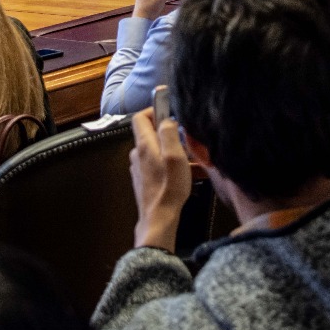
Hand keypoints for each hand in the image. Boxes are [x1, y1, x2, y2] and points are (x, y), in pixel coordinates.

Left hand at [130, 107, 191, 250]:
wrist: (159, 219)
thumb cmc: (169, 188)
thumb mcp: (174, 156)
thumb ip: (169, 133)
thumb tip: (166, 120)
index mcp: (144, 145)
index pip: (140, 117)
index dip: (154, 110)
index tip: (170, 112)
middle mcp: (138, 155)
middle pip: (150, 134)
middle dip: (169, 133)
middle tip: (186, 140)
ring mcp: (139, 169)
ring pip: (156, 151)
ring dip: (173, 152)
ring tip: (191, 162)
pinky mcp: (144, 180)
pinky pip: (158, 166)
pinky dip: (170, 166)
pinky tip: (185, 175)